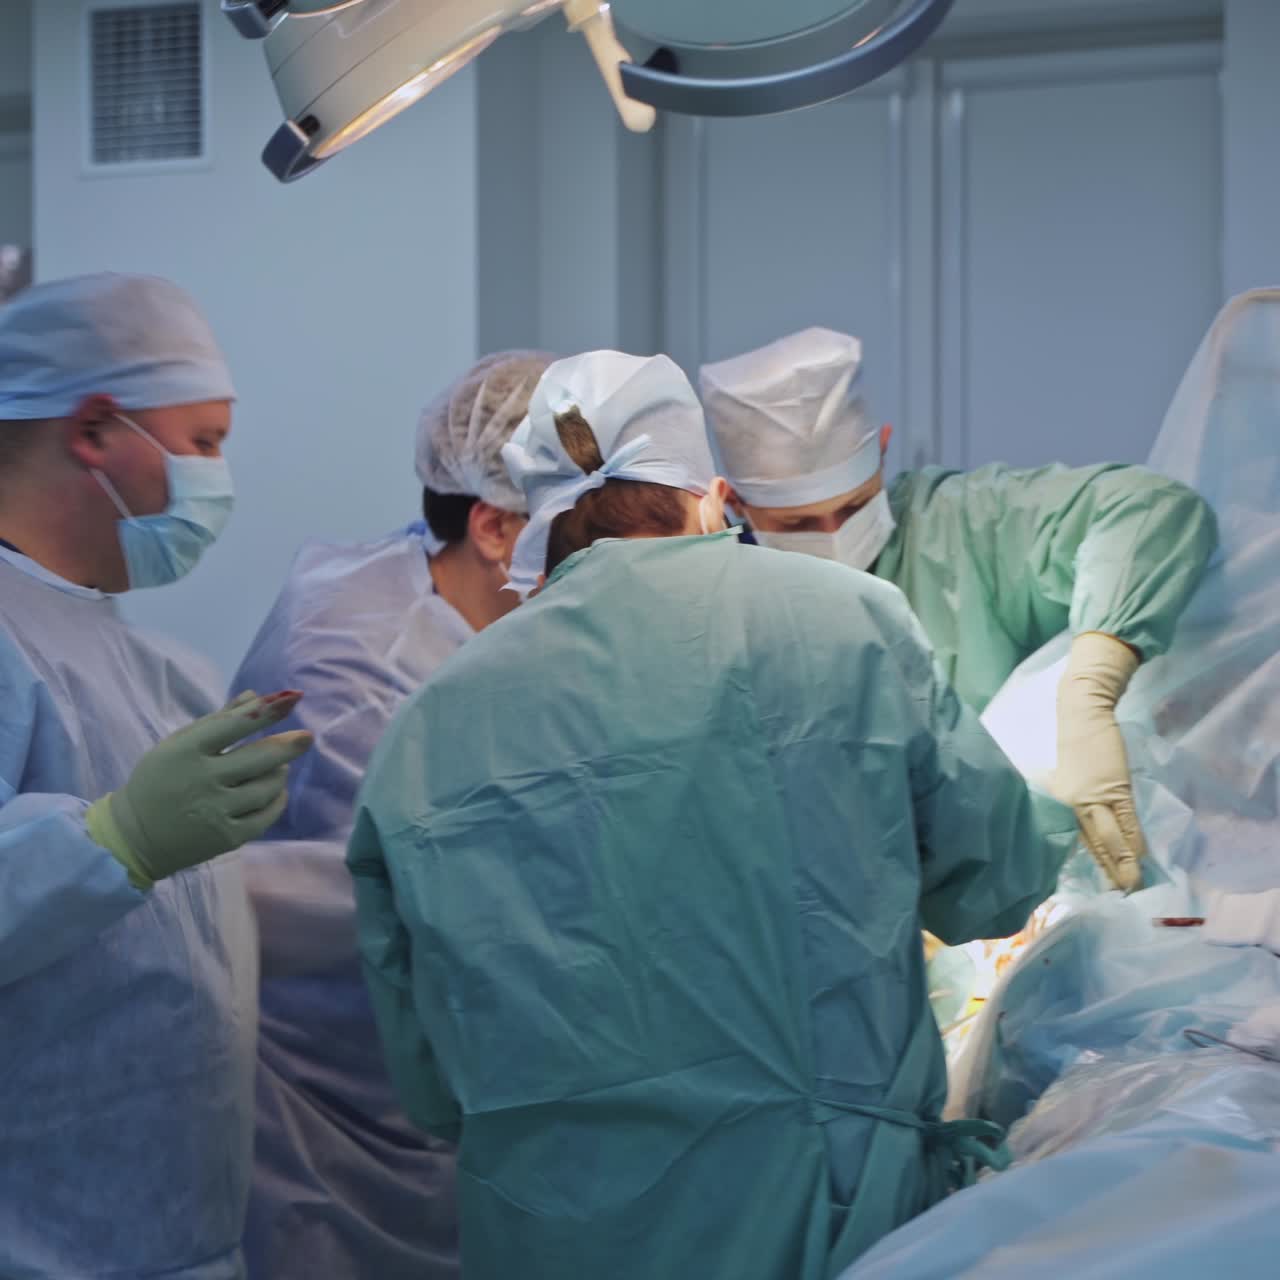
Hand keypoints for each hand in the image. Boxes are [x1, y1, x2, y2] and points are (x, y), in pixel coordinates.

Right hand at [86, 691, 312, 887]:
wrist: (134, 838)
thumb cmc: (160, 781)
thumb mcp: (177, 745)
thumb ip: (218, 720)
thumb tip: (255, 696)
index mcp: (185, 751)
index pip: (234, 725)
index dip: (266, 711)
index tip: (292, 699)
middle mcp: (201, 780)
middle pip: (259, 758)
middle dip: (289, 745)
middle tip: (307, 737)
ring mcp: (215, 811)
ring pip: (267, 786)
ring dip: (279, 772)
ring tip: (278, 766)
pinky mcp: (227, 837)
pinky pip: (267, 815)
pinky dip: (278, 799)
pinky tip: (276, 791)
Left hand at [1053, 633, 1145, 890]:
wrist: (1082, 711)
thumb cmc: (1074, 739)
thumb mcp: (1064, 772)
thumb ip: (1070, 795)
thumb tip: (1079, 816)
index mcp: (1061, 800)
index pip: (1078, 837)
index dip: (1091, 860)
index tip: (1098, 883)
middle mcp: (1075, 803)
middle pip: (1094, 843)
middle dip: (1108, 870)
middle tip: (1118, 895)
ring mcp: (1096, 796)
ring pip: (1111, 837)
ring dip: (1124, 863)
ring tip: (1133, 885)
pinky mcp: (1116, 786)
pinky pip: (1126, 820)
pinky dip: (1134, 841)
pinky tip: (1141, 858)